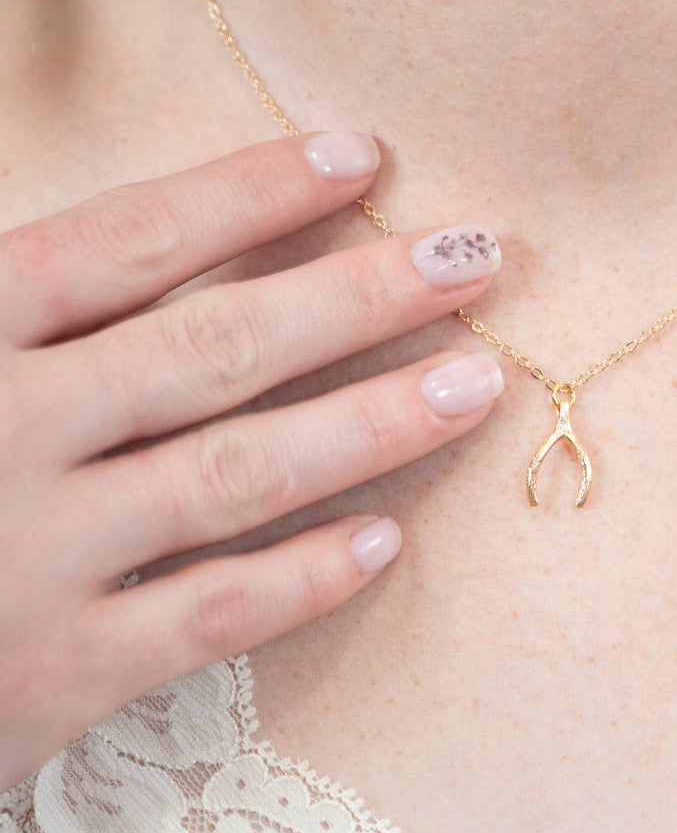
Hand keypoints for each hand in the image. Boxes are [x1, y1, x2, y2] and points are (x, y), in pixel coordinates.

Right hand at [0, 131, 504, 790]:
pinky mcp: (50, 675)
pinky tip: (384, 544)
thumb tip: (160, 236)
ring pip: (235, 474)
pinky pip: (205, 617)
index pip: (133, 241)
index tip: (363, 157)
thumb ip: (33, 301)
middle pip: (216, 346)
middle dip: (358, 298)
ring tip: (472, 385)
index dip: (255, 192)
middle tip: (474, 260)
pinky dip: (299, 580)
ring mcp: (27, 557)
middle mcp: (1, 430)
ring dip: (369, 426)